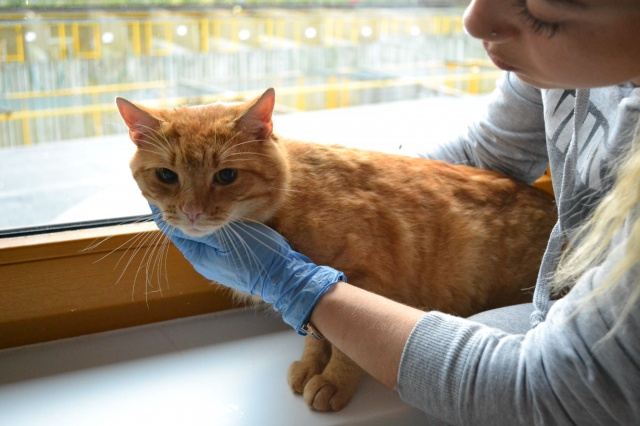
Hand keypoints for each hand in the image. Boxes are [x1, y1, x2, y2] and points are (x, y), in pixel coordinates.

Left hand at [149, 204, 345, 333]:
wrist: (283, 276)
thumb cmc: (258, 256)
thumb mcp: (228, 237)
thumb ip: (204, 225)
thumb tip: (181, 214)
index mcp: (197, 254)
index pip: (171, 227)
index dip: (164, 206)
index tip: (157, 187)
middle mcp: (202, 258)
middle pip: (183, 229)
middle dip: (178, 208)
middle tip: (174, 183)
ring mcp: (215, 259)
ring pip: (198, 231)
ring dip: (195, 214)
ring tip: (192, 191)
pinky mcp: (228, 257)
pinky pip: (213, 236)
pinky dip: (210, 220)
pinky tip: (216, 208)